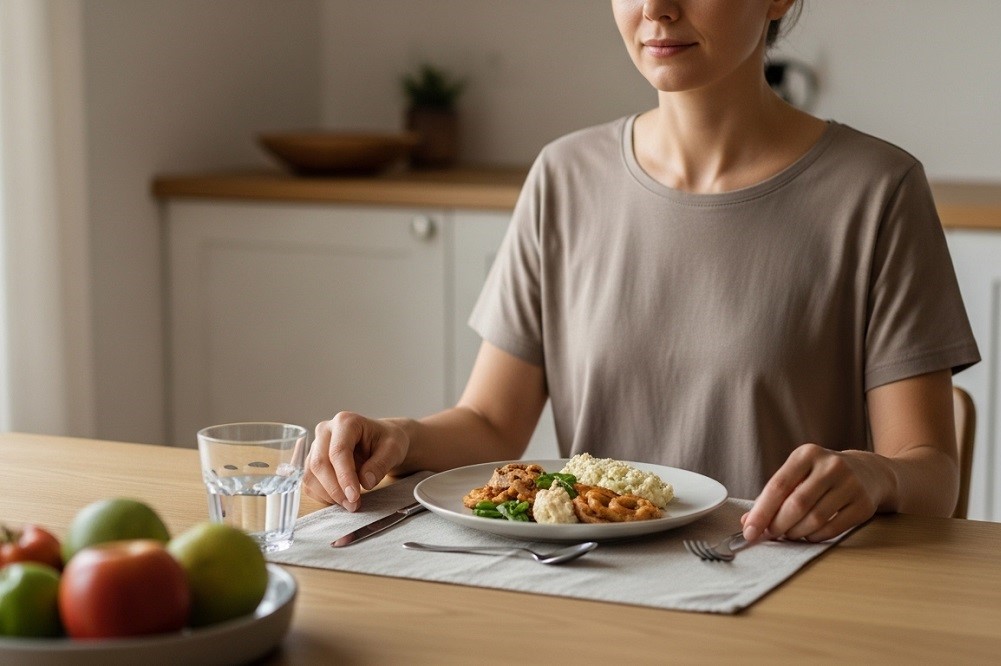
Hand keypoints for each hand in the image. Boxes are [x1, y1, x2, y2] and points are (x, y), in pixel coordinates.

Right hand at [303, 412, 408, 510]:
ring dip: (328, 494)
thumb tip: (366, 482)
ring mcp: (316, 445)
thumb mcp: (394, 450)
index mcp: (346, 422)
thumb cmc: (386, 441)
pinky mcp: (312, 461)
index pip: (338, 451)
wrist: (381, 440)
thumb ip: (381, 464)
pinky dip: (323, 495)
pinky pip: (309, 482)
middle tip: (353, 505)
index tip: (355, 496)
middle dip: (335, 489)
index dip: (344, 476)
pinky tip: (341, 498)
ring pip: (311, 475)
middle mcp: (325, 430)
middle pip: (320, 463)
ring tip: (350, 504)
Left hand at [741, 443, 889, 543]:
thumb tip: (747, 522)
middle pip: (796, 504)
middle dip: (778, 525)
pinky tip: (808, 534)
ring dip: (796, 533)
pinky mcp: (864, 504)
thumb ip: (773, 496)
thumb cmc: (821, 476)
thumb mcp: (797, 474)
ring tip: (789, 534)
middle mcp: (831, 466)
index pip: (778, 485)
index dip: (761, 512)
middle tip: (770, 535)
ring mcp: (851, 484)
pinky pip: (833, 529)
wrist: (868, 472)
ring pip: (815, 519)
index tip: (749, 531)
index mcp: (807, 454)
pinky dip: (815, 536)